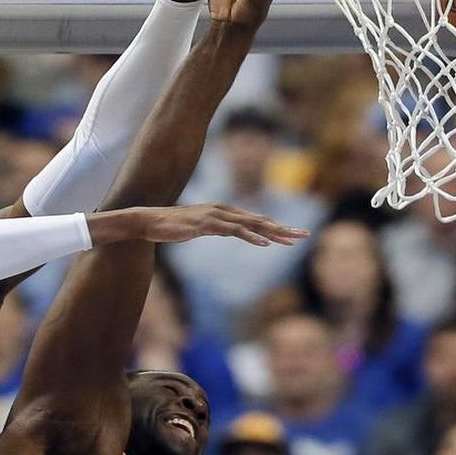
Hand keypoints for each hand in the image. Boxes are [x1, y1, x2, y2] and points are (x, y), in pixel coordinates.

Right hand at [138, 203, 308, 245]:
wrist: (150, 221)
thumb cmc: (172, 226)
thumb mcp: (198, 227)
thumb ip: (214, 228)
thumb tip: (225, 232)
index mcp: (223, 211)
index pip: (255, 220)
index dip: (276, 227)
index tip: (293, 235)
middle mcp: (223, 210)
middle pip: (260, 219)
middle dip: (283, 228)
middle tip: (305, 235)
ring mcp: (216, 216)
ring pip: (251, 224)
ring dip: (273, 232)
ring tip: (291, 240)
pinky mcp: (208, 224)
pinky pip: (234, 231)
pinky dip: (251, 236)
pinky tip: (265, 243)